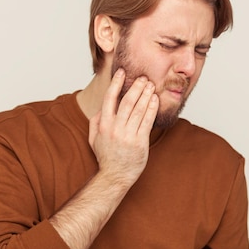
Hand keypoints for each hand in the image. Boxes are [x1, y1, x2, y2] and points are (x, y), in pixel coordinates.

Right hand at [88, 69, 158, 185]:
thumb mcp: (93, 138)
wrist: (115, 176)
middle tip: (143, 77)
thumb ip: (96, 121)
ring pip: (139, 110)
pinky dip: (152, 108)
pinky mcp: (140, 142)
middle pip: (127, 101)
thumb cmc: (106, 156)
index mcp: (103, 125)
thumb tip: (102, 106)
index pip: (109, 98)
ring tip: (150, 85)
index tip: (122, 72)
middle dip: (136, 87)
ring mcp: (128, 135)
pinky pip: (147, 121)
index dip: (116, 83)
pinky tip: (155, 100)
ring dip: (146, 95)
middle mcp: (115, 129)